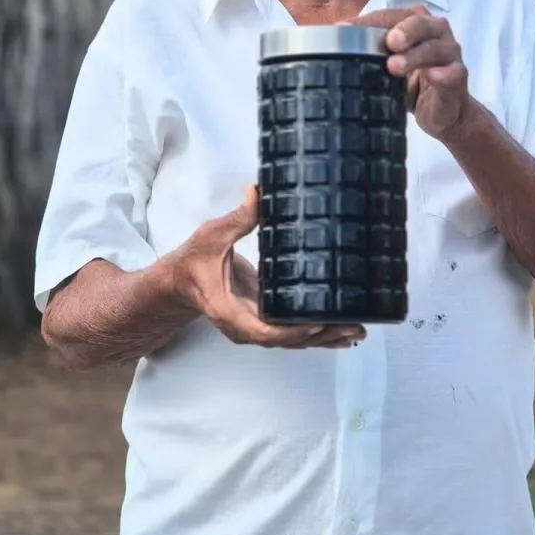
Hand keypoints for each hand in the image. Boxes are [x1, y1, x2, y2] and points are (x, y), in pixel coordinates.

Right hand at [170, 186, 365, 348]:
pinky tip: (338, 333)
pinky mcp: (262, 321)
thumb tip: (258, 193)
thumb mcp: (211, 236)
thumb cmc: (192, 262)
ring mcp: (253, 327)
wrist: (179, 282)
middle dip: (320, 335)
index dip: (292, 331)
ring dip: (323, 338)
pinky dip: (315, 334)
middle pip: (286, 340)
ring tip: (355, 331)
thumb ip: (238, 218)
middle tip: (352, 325)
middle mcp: (243, 327)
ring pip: (292, 341)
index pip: (264, 331)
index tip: (317, 323)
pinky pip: (290, 333)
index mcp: (228, 311)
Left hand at [342, 6, 469, 140]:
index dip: (367, 21)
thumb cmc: (411, 81)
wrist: (442, 112)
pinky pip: (452, 73)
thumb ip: (371, 49)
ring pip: (434, 48)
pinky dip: (443, 74)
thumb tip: (335, 39)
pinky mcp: (458, 76)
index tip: (344, 28)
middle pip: (418, 23)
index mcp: (415, 22)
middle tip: (388, 42)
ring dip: (414, 56)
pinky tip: (433, 76)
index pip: (390, 16)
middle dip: (402, 31)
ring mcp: (450, 53)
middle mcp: (435, 31)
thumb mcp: (388, 63)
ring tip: (394, 66)